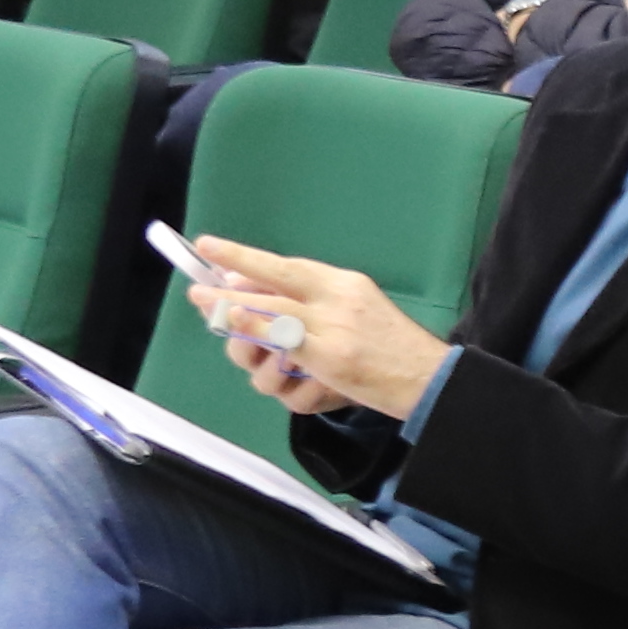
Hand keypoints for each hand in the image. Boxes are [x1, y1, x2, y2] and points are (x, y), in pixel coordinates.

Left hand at [190, 237, 444, 421]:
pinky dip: (264, 346)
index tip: (211, 250)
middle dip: (227, 290)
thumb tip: (260, 293)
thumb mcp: (358, 308)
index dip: (244, 258)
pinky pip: (284, 353)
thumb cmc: (391, 346)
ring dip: (238, 324)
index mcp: (342, 283)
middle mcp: (336, 299)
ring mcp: (332, 330)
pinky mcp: (331, 360)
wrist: (431, 378)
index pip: (285, 266)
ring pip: (269, 319)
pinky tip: (256, 345)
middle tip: (196, 292)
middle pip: (270, 287)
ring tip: (226, 331)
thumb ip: (313, 302)